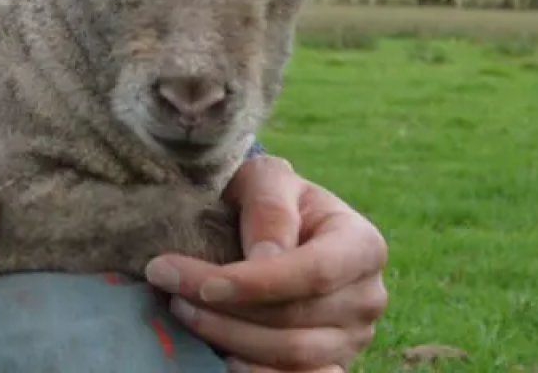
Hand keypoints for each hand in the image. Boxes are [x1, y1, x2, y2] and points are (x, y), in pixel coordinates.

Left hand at [145, 156, 387, 371]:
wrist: (273, 221)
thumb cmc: (268, 196)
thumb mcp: (267, 181)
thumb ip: (269, 210)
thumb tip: (266, 258)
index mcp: (362, 245)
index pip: (313, 272)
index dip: (255, 284)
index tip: (201, 283)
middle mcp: (367, 296)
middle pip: (295, 318)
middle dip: (225, 309)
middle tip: (169, 288)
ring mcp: (353, 336)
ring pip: (291, 354)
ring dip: (229, 337)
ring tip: (181, 309)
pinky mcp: (332, 362)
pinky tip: (222, 358)